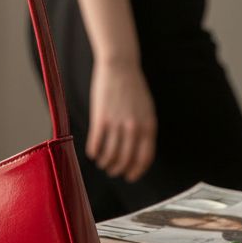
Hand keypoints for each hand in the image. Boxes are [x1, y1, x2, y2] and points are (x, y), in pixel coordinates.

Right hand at [86, 59, 156, 180]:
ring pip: (110, 154)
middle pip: (126, 159)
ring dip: (106, 162)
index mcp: (149, 125)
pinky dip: (94, 152)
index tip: (130, 176)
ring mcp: (117, 123)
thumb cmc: (133, 87)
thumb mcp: (147, 109)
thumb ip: (145, 129)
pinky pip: (97, 142)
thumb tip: (140, 150)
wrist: (120, 66)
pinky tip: (92, 153)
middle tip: (113, 171)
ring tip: (103, 163)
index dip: (136, 171)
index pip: (144, 158)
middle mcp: (134, 127)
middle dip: (118, 169)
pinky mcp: (101, 118)